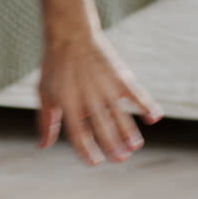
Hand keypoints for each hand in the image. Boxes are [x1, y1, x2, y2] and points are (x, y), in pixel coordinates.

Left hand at [37, 32, 162, 165]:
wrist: (69, 36)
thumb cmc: (54, 68)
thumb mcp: (44, 93)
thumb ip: (46, 121)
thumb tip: (43, 146)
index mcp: (67, 103)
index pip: (78, 132)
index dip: (86, 149)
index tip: (95, 162)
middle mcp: (87, 97)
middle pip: (102, 126)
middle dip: (112, 144)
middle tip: (121, 160)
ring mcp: (104, 87)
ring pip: (120, 114)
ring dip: (129, 132)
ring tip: (134, 147)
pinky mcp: (119, 76)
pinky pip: (136, 94)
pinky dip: (146, 105)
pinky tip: (154, 118)